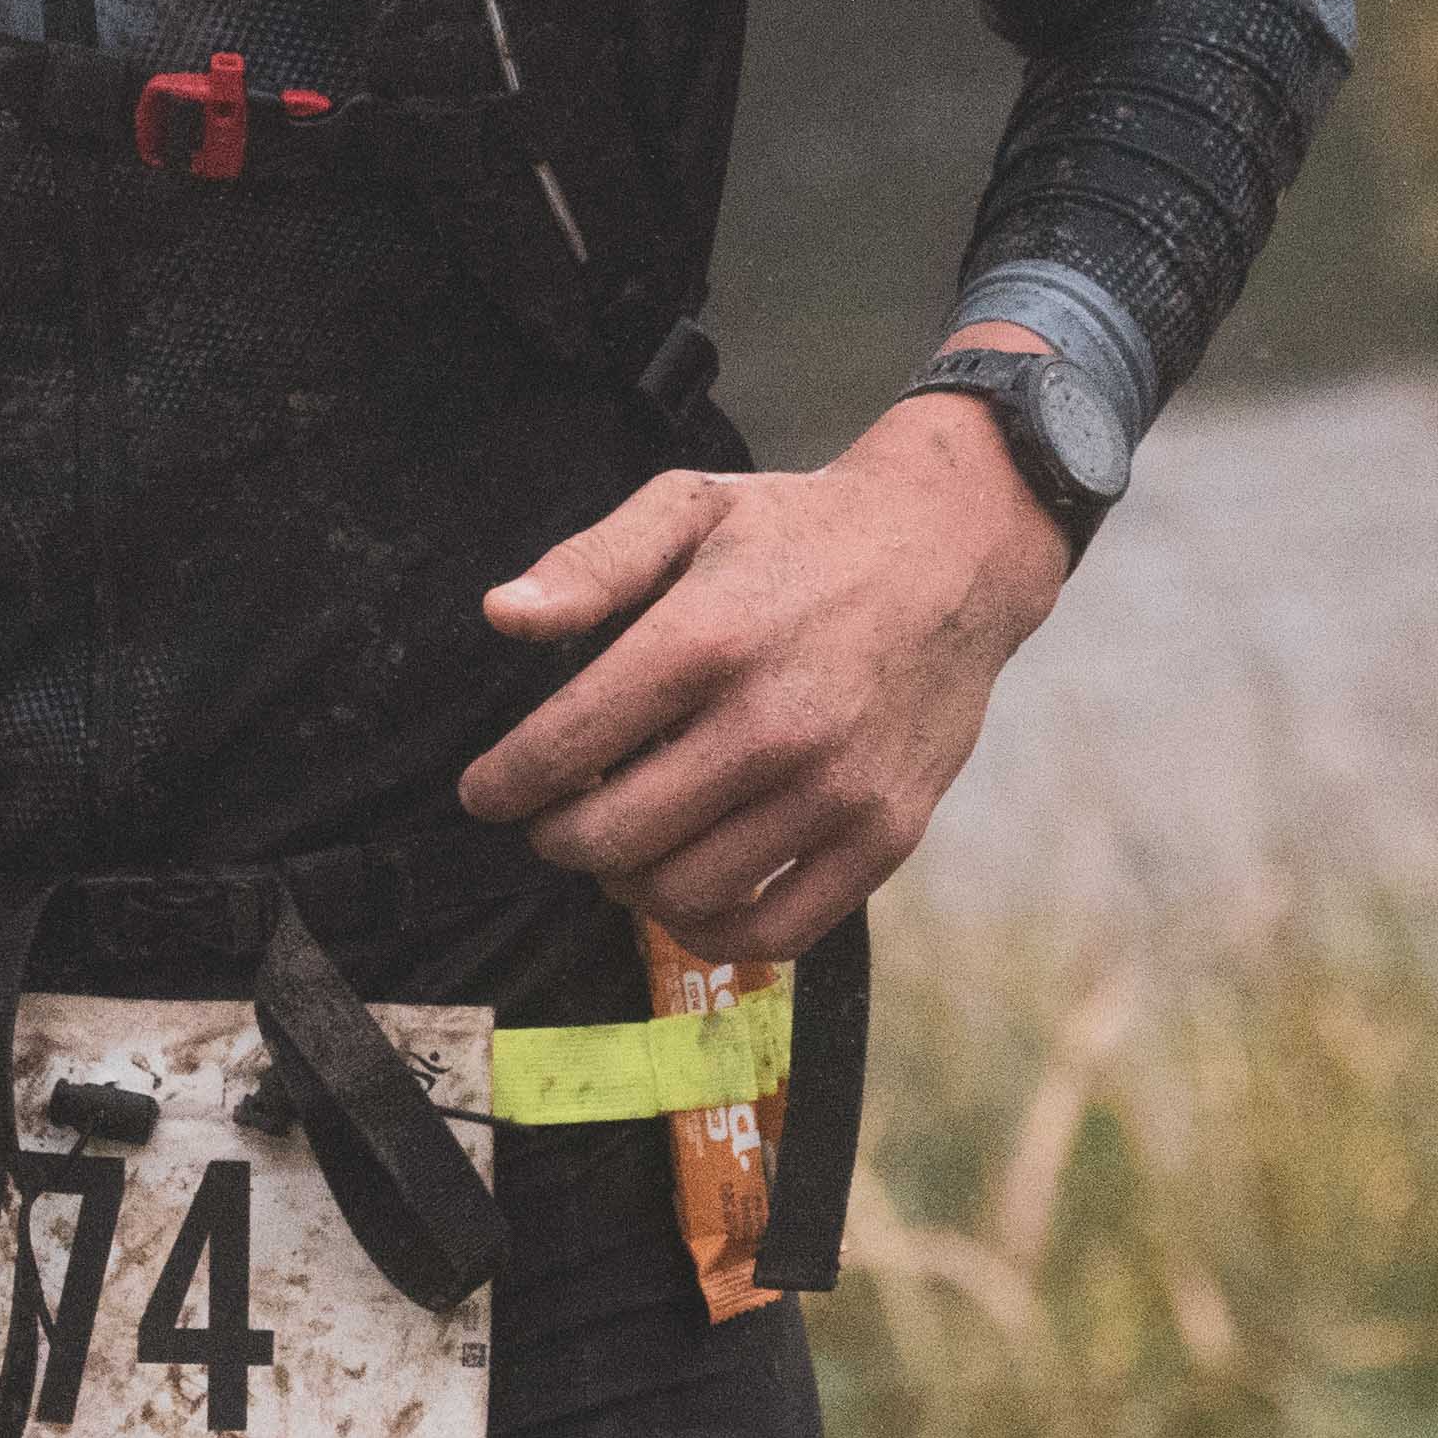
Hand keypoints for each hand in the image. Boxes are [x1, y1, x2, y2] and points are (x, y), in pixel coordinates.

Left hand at [453, 355, 1075, 964]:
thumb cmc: (801, 530)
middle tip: (553, 818)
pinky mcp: (886, 833)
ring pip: (685, 891)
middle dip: (557, 836)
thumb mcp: (689, 507)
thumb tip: (500, 617)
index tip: (485, 793)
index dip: (505, 783)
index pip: (566, 745)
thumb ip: (589, 565)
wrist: (952, 550)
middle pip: (614, 835)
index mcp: (708, 637)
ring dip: (627, 882)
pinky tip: (687, 891)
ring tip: (620, 845)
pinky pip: (777, 930)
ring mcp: (837, 787)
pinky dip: (712, 929)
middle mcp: (774, 722)